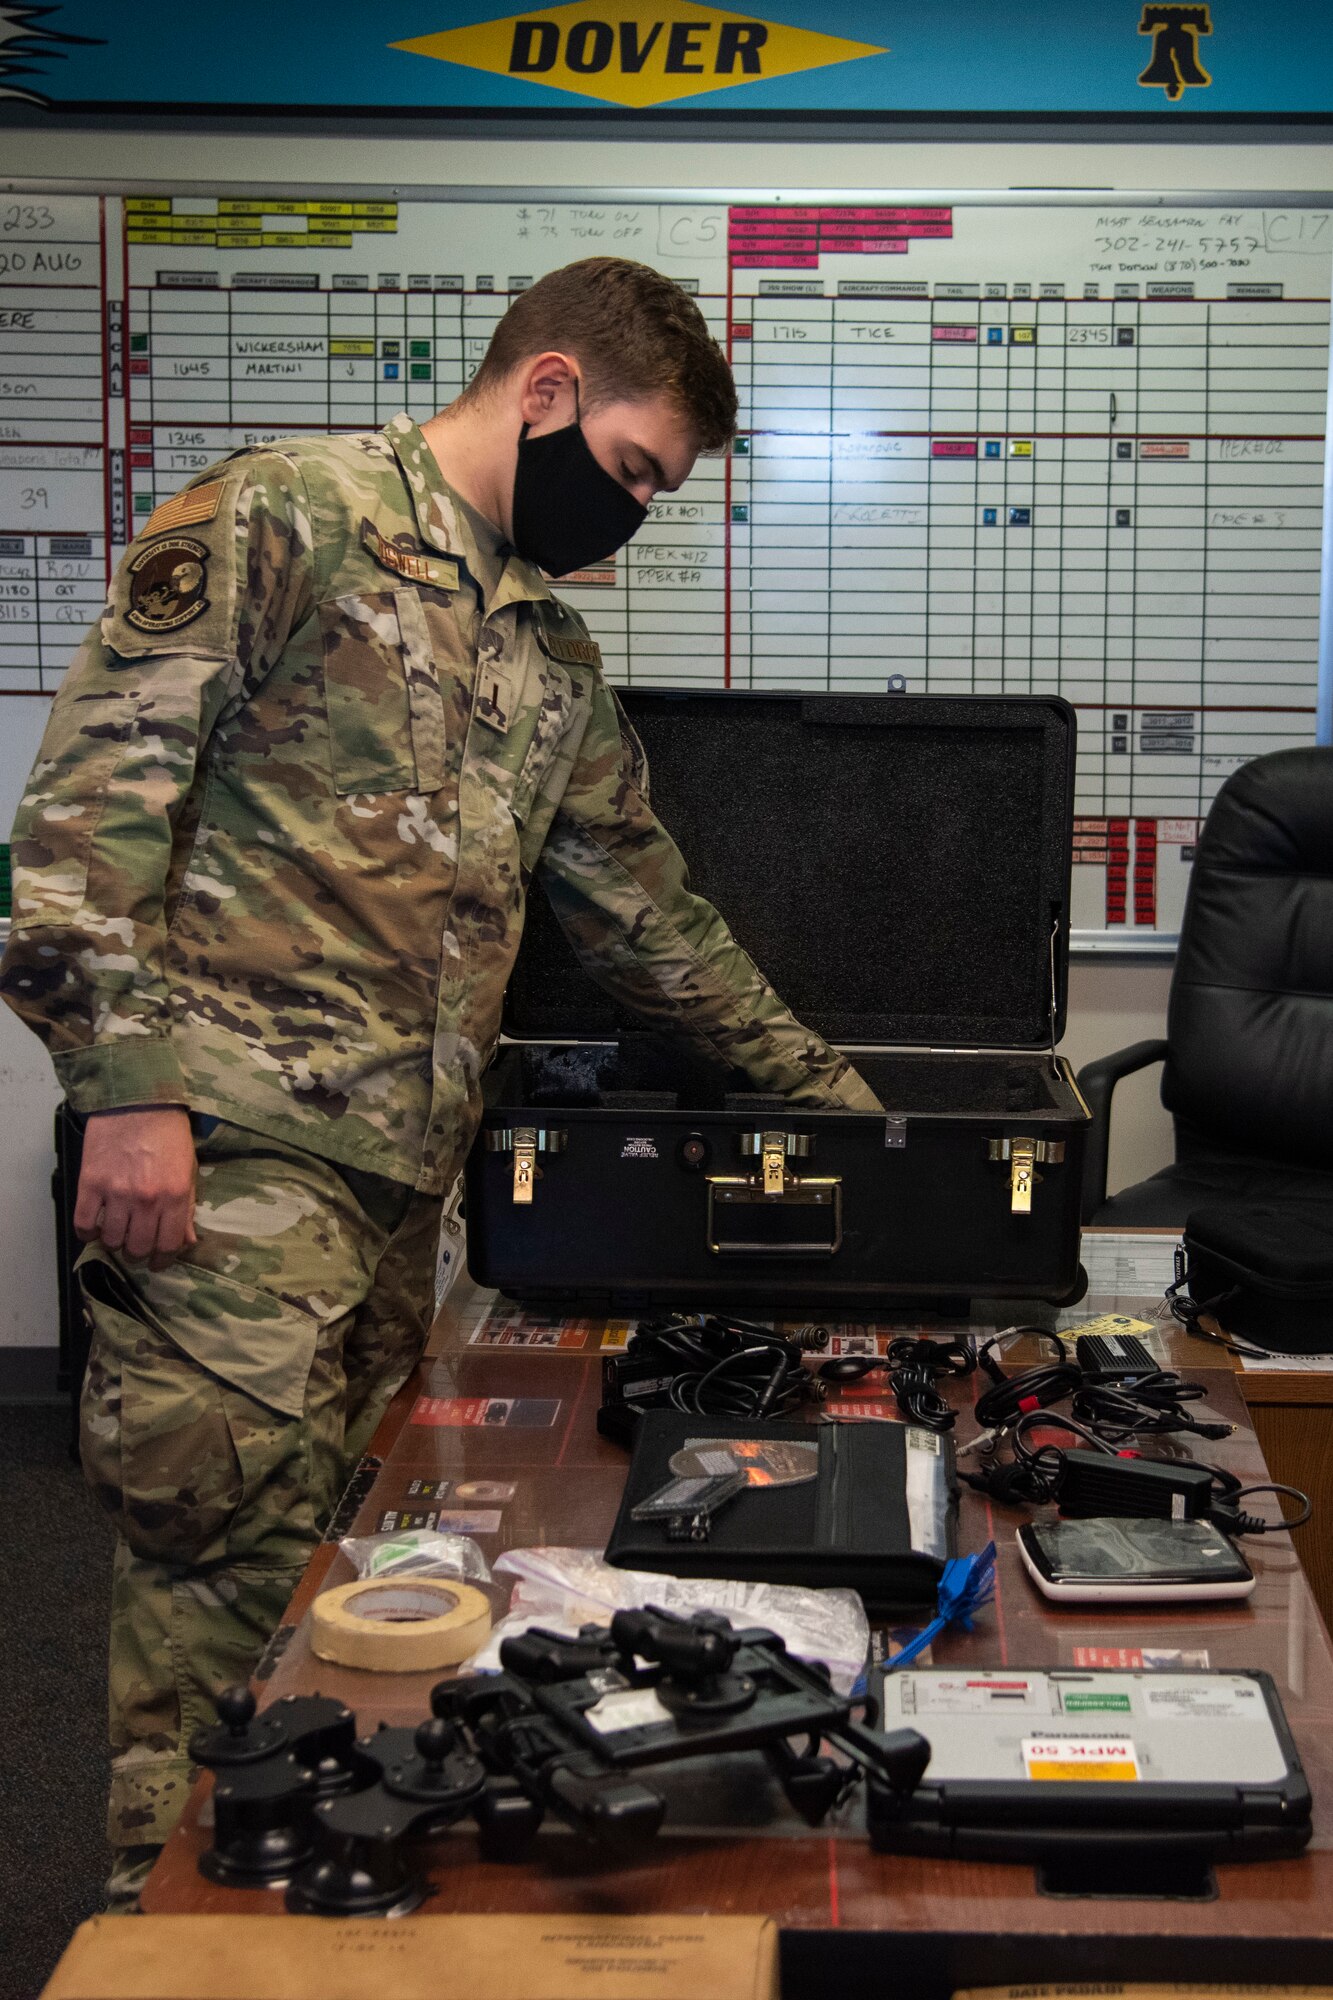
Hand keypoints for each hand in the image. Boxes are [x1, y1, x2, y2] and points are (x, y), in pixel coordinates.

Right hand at [74, 1107, 197, 1263]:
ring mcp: (116, 1193)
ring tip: (117, 1233)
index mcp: (175, 1196)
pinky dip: (87, 1232)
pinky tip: (94, 1227)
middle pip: (138, 1249)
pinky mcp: (90, 1183)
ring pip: (111, 1240)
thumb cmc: (167, 1133)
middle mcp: (146, 1200)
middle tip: (136, 1248)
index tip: (157, 1262)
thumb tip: (187, 1240)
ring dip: (114, 1242)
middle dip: (138, 1254)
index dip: (162, 1261)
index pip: (168, 1247)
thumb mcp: (188, 1169)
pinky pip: (84, 1224)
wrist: (136, 1101)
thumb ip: (187, 1207)